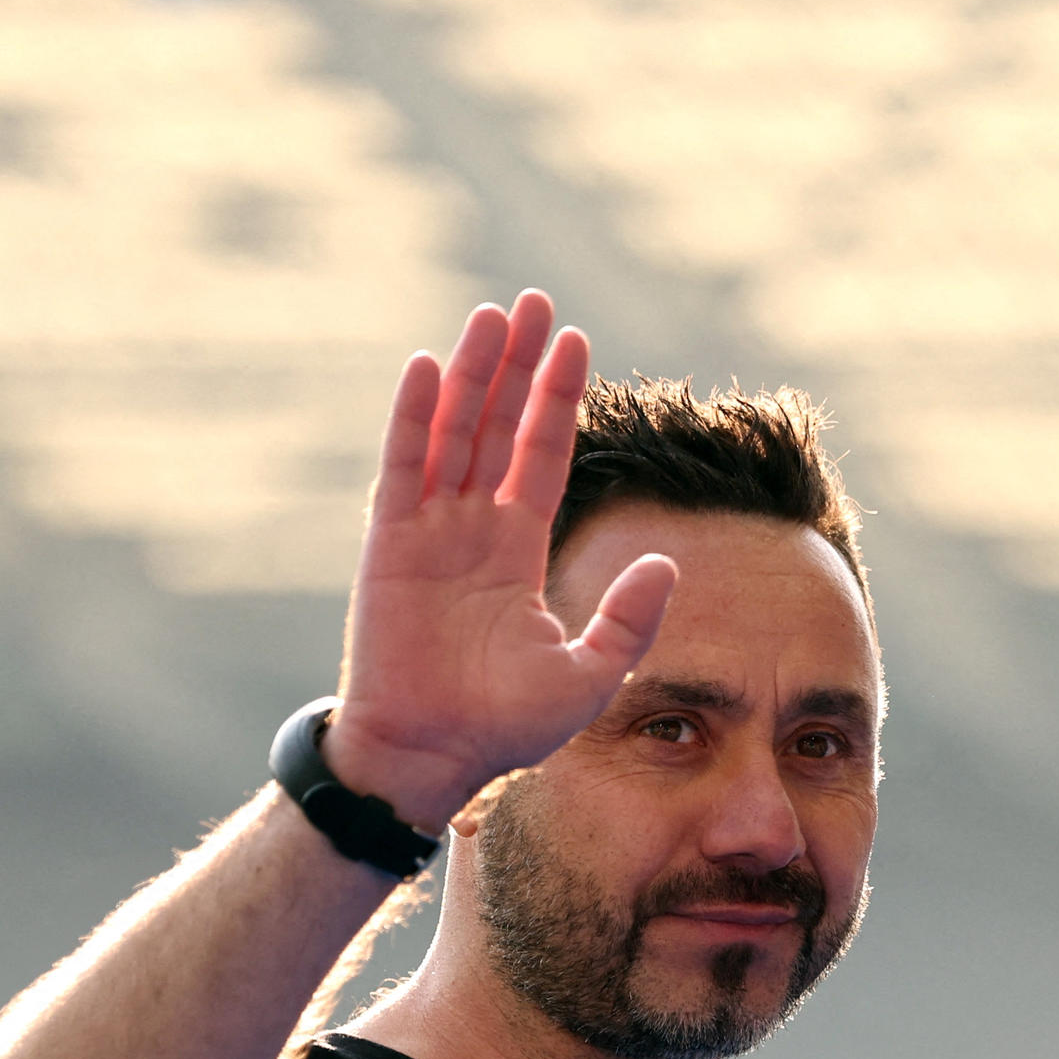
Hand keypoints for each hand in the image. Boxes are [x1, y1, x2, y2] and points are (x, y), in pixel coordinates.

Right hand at [323, 291, 677, 829]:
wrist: (433, 758)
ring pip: (454, 433)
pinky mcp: (390, 544)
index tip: (574, 342)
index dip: (557, 401)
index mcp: (516, 551)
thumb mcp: (590, 674)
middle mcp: (471, 530)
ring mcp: (427, 532)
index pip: (540, 457)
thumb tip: (668, 563)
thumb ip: (631, 620)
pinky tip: (430, 366)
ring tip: (494, 314)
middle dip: (517, 365)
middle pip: (498, 427)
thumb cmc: (505, 728)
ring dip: (473, 373)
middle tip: (534, 301)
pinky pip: (404, 468)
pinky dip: (415, 418)